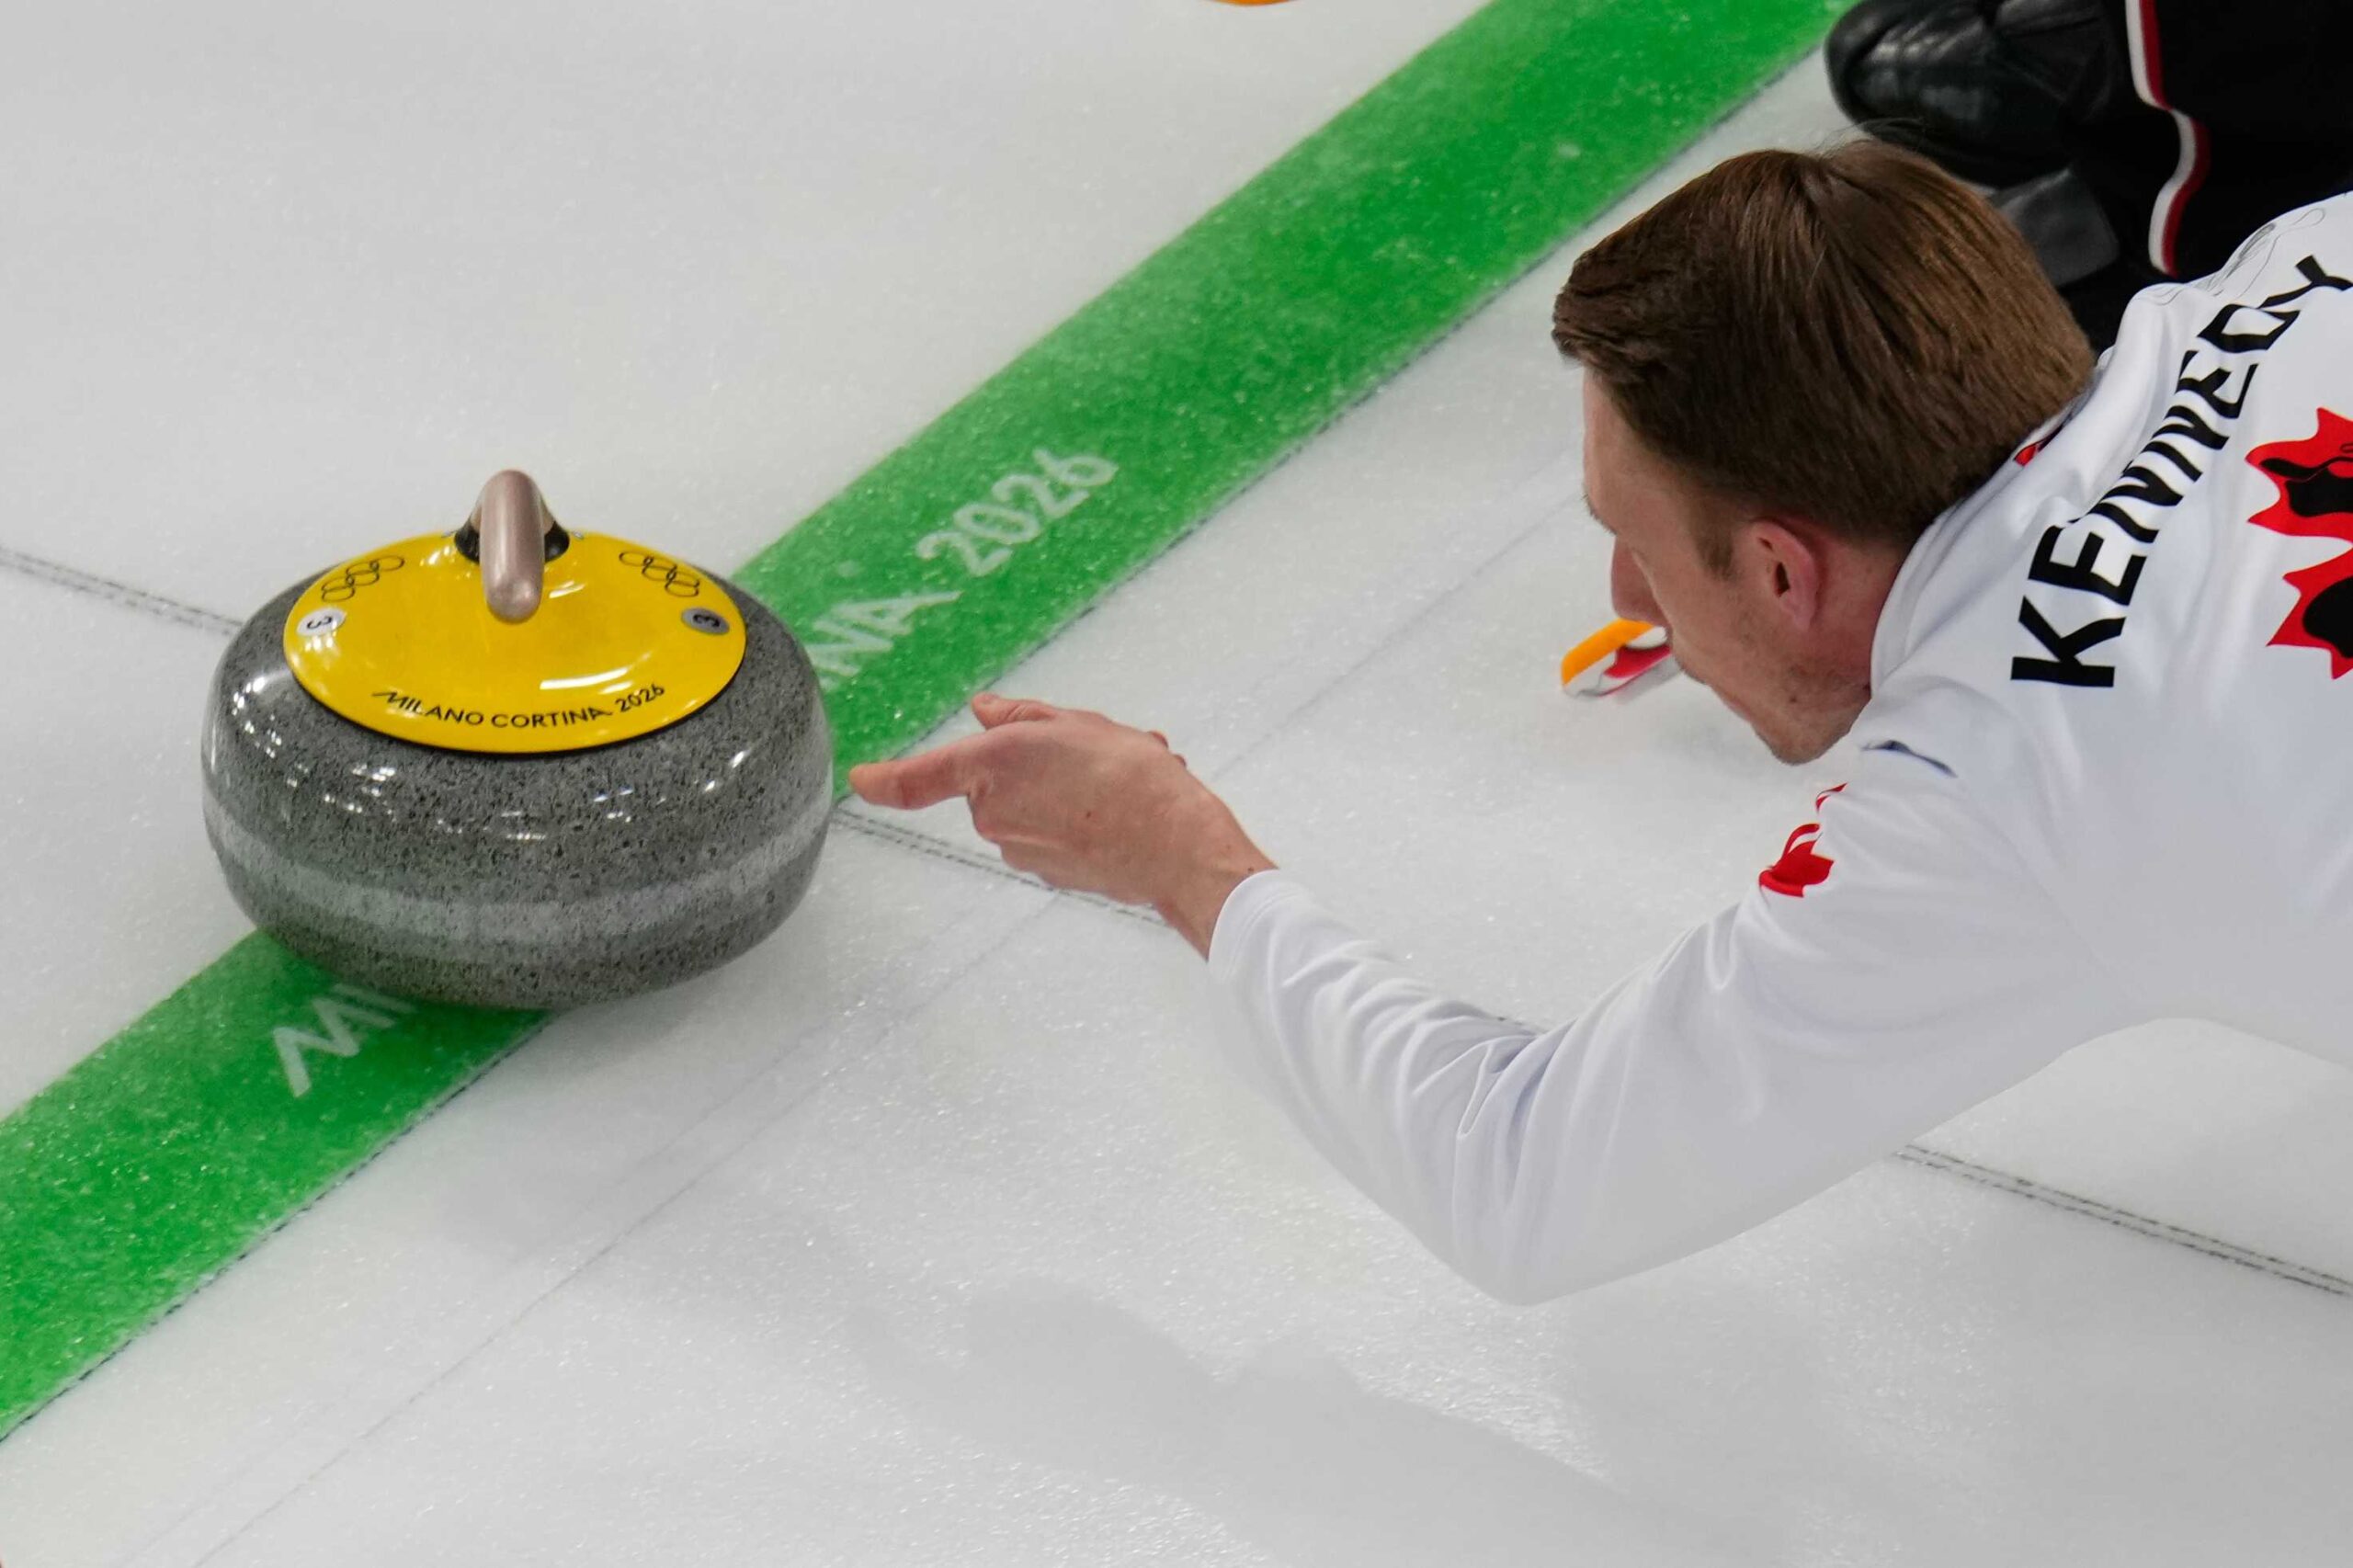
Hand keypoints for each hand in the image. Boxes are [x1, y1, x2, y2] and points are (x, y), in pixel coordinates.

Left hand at [846, 693, 1275, 955]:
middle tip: (1093, 747)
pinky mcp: (1044, 872)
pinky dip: (1080, 817)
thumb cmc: (1130, 778)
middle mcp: (993, 812)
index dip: (886, 778)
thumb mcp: (1075, 725)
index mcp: (992, 765)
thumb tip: (982, 711)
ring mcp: (1016, 848)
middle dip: (1037, 760)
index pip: (919, 778)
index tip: (861, 778)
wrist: (1174, 846)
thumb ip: (1019, 718)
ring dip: (1065, 787)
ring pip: (1028, 803)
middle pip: (997, 778)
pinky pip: (1051, 831)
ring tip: (1120, 778)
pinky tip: (1123, 808)